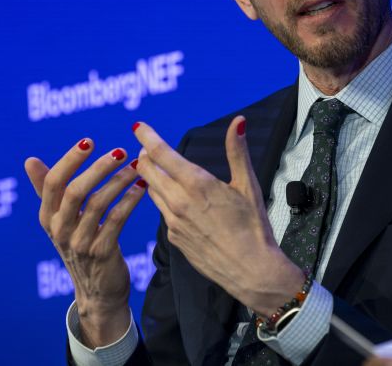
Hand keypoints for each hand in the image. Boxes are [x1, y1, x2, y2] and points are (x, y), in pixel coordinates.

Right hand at [24, 139, 146, 346]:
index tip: (88, 141)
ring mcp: (80, 243)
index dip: (69, 160)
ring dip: (120, 182)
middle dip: (98, 168)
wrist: (97, 291)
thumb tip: (29, 160)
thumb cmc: (80, 245)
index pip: (52, 183)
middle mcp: (59, 230)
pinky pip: (117, 220)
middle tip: (120, 151)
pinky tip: (142, 188)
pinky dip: (130, 201)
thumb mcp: (60, 219)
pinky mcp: (102, 253)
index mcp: (47, 217)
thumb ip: (47, 190)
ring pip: (98, 204)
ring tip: (137, 167)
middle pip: (75, 191)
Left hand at [133, 116, 304, 314]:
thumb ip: (237, 151)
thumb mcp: (248, 185)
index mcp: (197, 184)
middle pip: (148, 171)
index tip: (137, 126)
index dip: (147, 137)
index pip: (162, 153)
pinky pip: (162, 212)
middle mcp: (179, 201)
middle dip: (145, 156)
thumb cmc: (254, 227)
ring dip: (151, 177)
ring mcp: (173, 221)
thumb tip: (238, 122)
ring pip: (152, 191)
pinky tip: (174, 199)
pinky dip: (163, 199)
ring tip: (156, 169)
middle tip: (146, 147)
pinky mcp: (174, 238)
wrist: (251, 270)